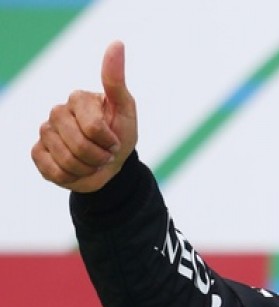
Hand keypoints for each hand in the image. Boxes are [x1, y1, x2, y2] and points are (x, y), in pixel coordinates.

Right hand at [32, 40, 137, 192]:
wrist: (110, 166)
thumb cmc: (120, 135)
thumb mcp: (126, 110)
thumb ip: (116, 80)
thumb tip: (117, 43)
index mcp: (78, 99)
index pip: (93, 128)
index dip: (109, 142)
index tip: (115, 141)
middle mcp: (58, 111)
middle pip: (78, 145)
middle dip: (99, 157)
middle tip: (105, 154)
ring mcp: (45, 132)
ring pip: (66, 160)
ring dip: (87, 168)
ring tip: (92, 162)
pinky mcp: (37, 152)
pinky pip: (52, 171)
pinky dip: (70, 176)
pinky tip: (76, 169)